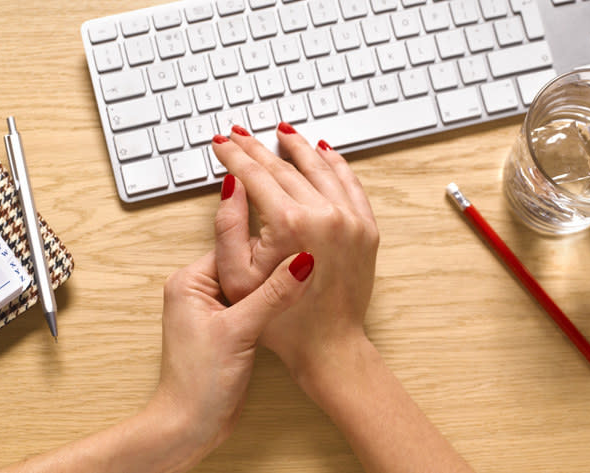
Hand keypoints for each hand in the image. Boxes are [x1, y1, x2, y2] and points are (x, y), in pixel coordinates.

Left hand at [150, 248, 313, 462]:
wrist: (191, 425)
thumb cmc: (199, 381)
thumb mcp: (238, 331)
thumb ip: (271, 295)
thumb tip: (303, 263)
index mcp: (189, 282)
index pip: (234, 249)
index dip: (266, 249)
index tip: (299, 245)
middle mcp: (198, 291)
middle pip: (245, 265)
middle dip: (274, 267)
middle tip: (309, 263)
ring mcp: (214, 310)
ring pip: (253, 286)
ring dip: (276, 287)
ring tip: (306, 282)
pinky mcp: (229, 328)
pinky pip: (255, 304)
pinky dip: (274, 304)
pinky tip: (294, 305)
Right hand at [211, 124, 378, 377]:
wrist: (328, 345)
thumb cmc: (281, 318)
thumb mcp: (237, 276)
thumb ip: (227, 225)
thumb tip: (233, 182)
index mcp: (290, 223)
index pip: (256, 175)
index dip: (234, 156)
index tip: (223, 143)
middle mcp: (324, 214)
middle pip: (285, 168)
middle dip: (259, 149)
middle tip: (242, 134)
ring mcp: (350, 219)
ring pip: (320, 168)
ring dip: (299, 148)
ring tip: (282, 133)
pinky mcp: (367, 228)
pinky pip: (351, 184)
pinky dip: (336, 164)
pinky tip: (323, 151)